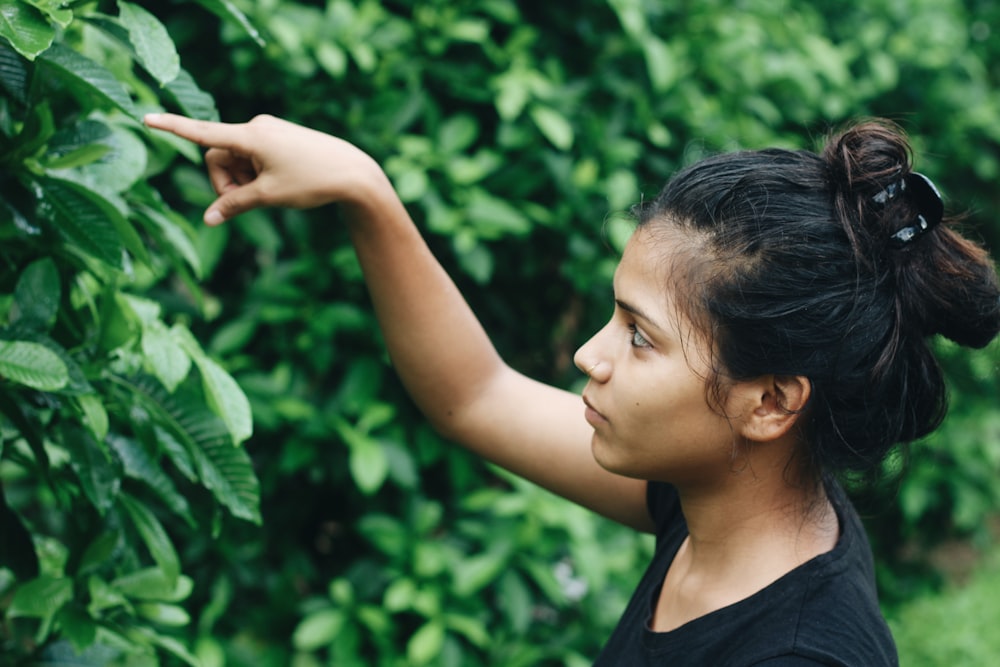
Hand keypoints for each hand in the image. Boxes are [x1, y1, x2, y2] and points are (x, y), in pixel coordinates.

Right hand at [143, 113, 385, 224]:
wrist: (354, 173)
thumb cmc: (312, 181)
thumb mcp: (269, 196)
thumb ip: (235, 205)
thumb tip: (208, 219)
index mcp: (251, 136)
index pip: (202, 133)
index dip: (172, 128)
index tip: (145, 118)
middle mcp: (256, 127)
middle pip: (218, 156)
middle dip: (225, 182)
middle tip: (248, 201)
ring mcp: (268, 131)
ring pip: (236, 159)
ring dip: (243, 180)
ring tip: (271, 191)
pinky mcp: (278, 138)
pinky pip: (253, 157)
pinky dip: (256, 174)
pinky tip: (281, 183)